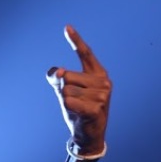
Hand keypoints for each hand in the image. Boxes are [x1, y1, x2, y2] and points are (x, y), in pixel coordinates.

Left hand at [46, 25, 111, 155]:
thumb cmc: (78, 109)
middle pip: (66, 76)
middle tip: (75, 102)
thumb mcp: (64, 92)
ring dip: (66, 102)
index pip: (85, 53)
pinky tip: (79, 114)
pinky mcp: (97, 108)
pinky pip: (69, 101)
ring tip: (78, 109)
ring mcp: (102, 95)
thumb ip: (57, 78)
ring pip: (66, 90)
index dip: (76, 40)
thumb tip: (57, 71)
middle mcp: (103, 81)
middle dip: (64, 91)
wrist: (88, 134)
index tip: (66, 27)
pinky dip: (68, 108)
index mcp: (97, 73)